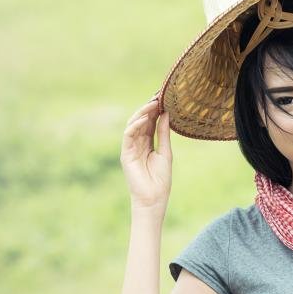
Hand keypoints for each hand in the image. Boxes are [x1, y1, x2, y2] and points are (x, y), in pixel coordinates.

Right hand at [121, 93, 171, 210]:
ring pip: (133, 125)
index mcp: (148, 142)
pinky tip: (145, 119)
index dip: (156, 110)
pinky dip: (136, 125)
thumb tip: (166, 114)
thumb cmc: (161, 179)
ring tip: (153, 104)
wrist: (154, 198)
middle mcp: (138, 143)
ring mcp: (130, 147)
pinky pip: (128, 135)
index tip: (165, 97)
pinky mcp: (125, 153)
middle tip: (159, 96)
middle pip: (142, 120)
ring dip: (142, 113)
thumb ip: (164, 133)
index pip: (151, 122)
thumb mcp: (166, 152)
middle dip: (149, 107)